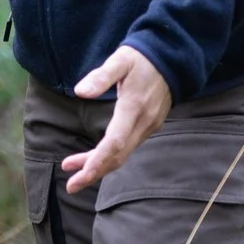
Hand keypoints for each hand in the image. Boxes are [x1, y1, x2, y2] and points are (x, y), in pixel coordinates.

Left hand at [60, 45, 171, 193]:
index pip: (115, 142)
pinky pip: (128, 147)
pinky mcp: (149, 126)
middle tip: (71, 185)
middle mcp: (144, 122)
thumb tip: (80, 92)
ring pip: (122, 154)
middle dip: (94, 172)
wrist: (172, 59)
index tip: (79, 174)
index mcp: (134, 107)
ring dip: (99, 165)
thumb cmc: (141, 58)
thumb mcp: (120, 60)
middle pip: (118, 155)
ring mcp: (149, 126)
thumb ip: (101, 76)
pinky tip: (93, 158)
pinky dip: (109, 156)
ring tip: (72, 170)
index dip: (97, 160)